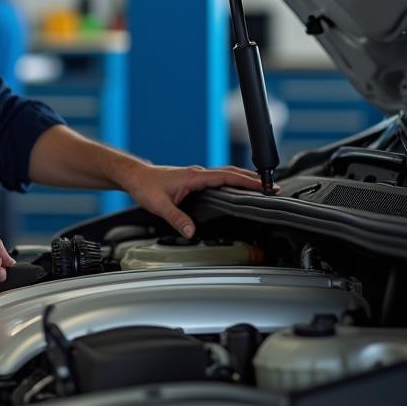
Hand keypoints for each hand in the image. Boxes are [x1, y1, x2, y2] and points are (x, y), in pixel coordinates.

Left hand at [118, 163, 267, 238]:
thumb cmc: (145, 186)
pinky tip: (237, 190)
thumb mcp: (159, 205)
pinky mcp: (194, 180)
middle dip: (252, 179)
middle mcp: (198, 174)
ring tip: (261, 187)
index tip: (263, 186)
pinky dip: (232, 182)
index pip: (226, 177)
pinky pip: (218, 179)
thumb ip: (177, 218)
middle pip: (231, 173)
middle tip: (271, 187)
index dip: (246, 181)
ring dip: (243, 180)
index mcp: (194, 177)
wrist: (135, 176)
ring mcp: (197, 176)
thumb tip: (191, 232)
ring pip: (225, 175)